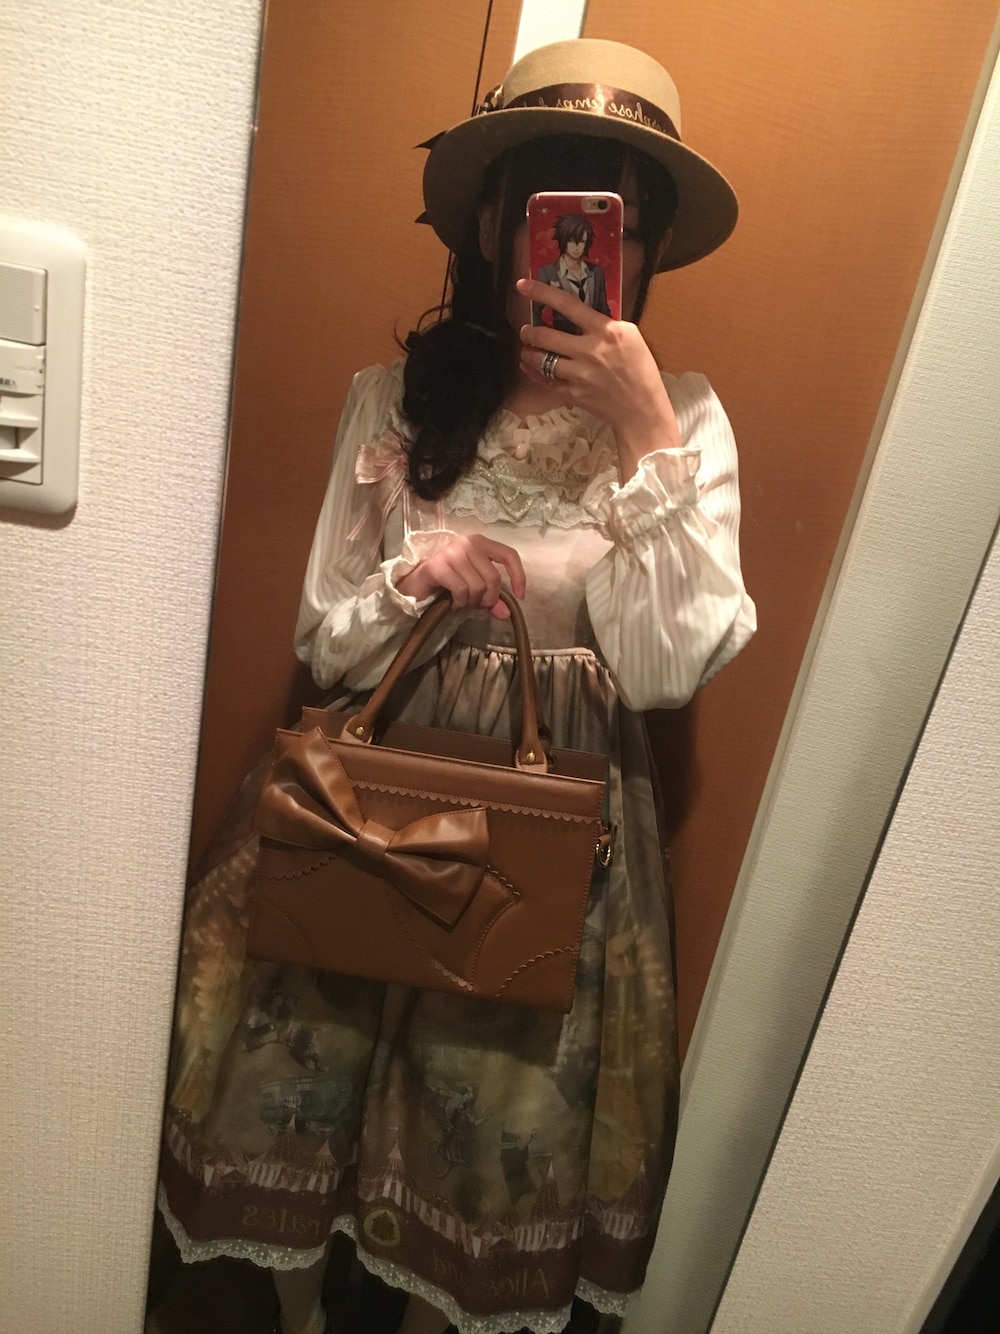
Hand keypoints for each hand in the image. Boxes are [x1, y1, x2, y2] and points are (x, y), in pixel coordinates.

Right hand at [395, 534, 525, 619]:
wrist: (416, 585)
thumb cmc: (448, 583)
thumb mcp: (475, 589)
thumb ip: (492, 599)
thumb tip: (507, 614)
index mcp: (480, 543)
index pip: (509, 554)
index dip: (518, 576)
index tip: (519, 596)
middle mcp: (467, 543)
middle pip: (493, 578)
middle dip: (487, 599)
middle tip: (475, 605)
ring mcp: (451, 552)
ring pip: (477, 586)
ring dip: (471, 602)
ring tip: (461, 602)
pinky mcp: (437, 565)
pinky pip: (460, 590)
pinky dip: (459, 602)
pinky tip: (452, 602)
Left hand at [516, 278, 680, 478]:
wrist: (642, 409)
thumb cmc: (640, 369)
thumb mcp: (630, 336)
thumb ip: (605, 323)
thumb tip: (582, 314)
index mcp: (605, 331)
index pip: (568, 305)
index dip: (542, 292)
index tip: (523, 285)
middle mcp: (589, 350)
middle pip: (545, 335)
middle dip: (529, 331)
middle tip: (526, 330)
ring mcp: (579, 374)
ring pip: (541, 359)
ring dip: (529, 352)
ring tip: (528, 348)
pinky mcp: (573, 393)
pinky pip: (545, 380)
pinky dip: (533, 372)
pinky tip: (528, 366)